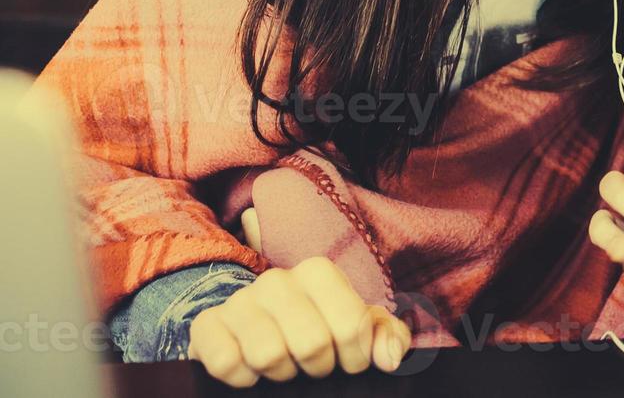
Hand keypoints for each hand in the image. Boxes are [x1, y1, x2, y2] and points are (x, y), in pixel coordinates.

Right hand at [186, 256, 411, 388]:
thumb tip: (389, 359)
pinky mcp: (206, 325)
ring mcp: (239, 300)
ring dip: (281, 374)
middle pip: (312, 344)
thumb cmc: (317, 328)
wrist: (255, 331)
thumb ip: (387, 337)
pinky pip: (227, 363)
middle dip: (319, 368)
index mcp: (318, 272)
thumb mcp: (358, 329)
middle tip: (314, 367)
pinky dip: (242, 379)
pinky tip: (250, 371)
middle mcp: (277, 279)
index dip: (356, 357)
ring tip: (283, 367)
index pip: (352, 326)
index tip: (349, 362)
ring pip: (269, 355)